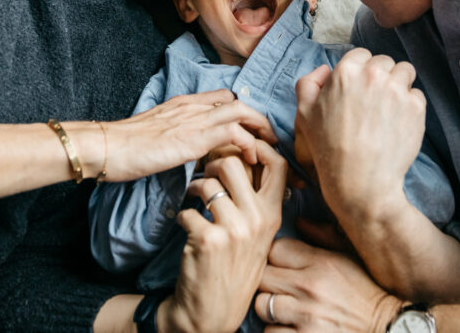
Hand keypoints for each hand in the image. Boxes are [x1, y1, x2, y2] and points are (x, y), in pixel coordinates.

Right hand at [79, 89, 277, 181]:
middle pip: (237, 101)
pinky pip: (232, 133)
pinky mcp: (193, 138)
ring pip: (240, 111)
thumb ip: (175, 136)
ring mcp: (193, 119)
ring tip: (270, 148)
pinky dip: (248, 144)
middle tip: (270, 138)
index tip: (252, 130)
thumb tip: (187, 150)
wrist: (105, 147)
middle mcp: (191, 106)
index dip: (241, 112)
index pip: (222, 98)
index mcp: (182, 104)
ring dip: (260, 129)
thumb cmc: (124, 147)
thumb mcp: (156, 136)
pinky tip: (252, 160)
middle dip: (258, 119)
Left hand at [160, 140, 287, 331]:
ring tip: (193, 198)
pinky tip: (188, 227)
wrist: (212, 312)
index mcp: (273, 215)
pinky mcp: (208, 239)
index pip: (277, 163)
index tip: (239, 150)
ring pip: (207, 183)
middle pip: (234, 163)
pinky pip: (188, 210)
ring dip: (194, 188)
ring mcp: (234, 230)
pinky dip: (182, 216)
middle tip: (206, 175)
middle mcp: (258, 220)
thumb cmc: (233, 268)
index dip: (256, 147)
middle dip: (214, 163)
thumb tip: (244, 157)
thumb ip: (256, 201)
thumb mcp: (257, 235)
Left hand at [255, 238, 403, 331]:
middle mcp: (311, 287)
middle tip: (282, 288)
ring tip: (285, 309)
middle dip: (269, 282)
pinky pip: (270, 332)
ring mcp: (306, 316)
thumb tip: (297, 221)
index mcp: (321, 262)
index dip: (276, 257)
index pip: (275, 248)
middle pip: (263, 276)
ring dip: (270, 309)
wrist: (388, 327)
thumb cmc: (367, 291)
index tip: (283, 265)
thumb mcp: (350, 257)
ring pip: (261, 305)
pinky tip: (291, 327)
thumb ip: (322, 237)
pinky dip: (277, 331)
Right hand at [294, 49, 425, 222]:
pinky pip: (417, 95)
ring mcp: (397, 90)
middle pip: (385, 61)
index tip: (360, 88)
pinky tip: (398, 123)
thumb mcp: (304, 114)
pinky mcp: (416, 107)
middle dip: (381, 76)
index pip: (361, 54)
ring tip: (389, 108)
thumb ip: (308, 83)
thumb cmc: (328, 149)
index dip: (360, 70)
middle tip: (374, 101)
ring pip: (405, 72)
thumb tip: (325, 70)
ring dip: (399, 85)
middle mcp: (373, 75)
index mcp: (345, 72)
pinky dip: (410, 106)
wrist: (360, 181)